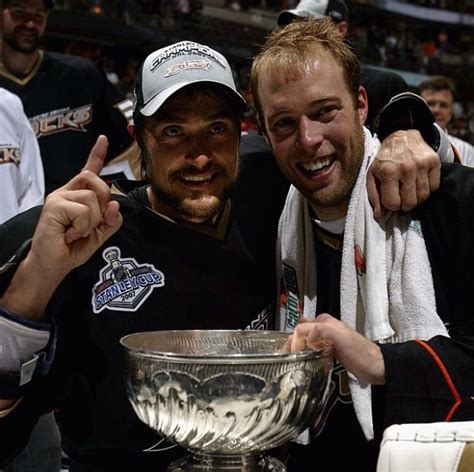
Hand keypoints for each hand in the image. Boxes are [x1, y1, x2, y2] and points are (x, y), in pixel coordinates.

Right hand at [1, 136, 122, 319]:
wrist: (54, 265)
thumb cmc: (73, 248)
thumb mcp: (100, 233)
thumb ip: (111, 220)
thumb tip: (114, 204)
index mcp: (78, 195)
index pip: (89, 170)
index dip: (97, 154)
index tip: (104, 138)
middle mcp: (67, 191)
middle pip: (95, 180)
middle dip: (103, 201)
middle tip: (91, 222)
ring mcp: (58, 197)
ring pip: (91, 198)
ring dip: (92, 221)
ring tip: (77, 231)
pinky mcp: (53, 206)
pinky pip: (82, 211)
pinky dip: (83, 226)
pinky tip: (70, 233)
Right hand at [288, 315, 384, 384]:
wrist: (378, 367)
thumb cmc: (362, 354)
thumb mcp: (340, 338)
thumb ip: (321, 331)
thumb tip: (307, 336)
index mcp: (326, 323)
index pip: (301, 328)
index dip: (295, 341)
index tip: (293, 354)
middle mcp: (326, 328)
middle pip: (302, 330)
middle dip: (295, 341)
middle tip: (292, 356)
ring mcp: (330, 338)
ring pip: (308, 338)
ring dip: (302, 347)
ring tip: (301, 359)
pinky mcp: (333, 349)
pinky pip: (316, 347)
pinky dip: (311, 354)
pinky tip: (315, 362)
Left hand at [367, 129, 440, 219]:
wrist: (401, 137)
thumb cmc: (385, 160)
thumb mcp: (372, 175)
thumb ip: (374, 196)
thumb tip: (379, 216)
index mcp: (388, 172)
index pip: (393, 203)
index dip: (392, 205)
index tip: (391, 199)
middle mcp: (406, 168)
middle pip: (410, 203)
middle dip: (405, 204)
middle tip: (402, 197)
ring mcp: (422, 164)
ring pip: (423, 197)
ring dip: (416, 198)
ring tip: (410, 190)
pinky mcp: (434, 161)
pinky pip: (434, 187)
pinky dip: (427, 189)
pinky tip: (419, 183)